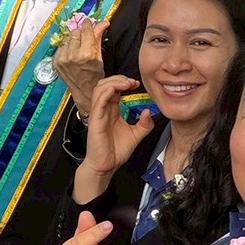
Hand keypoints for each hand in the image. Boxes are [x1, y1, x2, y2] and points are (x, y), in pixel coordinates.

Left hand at [54, 19, 108, 116]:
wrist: (84, 92)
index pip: (86, 30)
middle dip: (81, 33)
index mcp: (86, 54)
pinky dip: (67, 47)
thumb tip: (103, 23)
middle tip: (85, 37)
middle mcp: (73, 55)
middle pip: (75, 33)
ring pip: (67, 38)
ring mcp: (62, 59)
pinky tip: (72, 53)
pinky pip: (61, 47)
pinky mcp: (56, 62)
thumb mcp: (100, 56)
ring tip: (78, 47)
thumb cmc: (96, 75)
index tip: (88, 22)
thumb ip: (98, 38)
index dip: (88, 25)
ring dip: (73, 40)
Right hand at [74, 75, 156, 199]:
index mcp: (111, 111)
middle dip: (119, 78)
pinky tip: (119, 90)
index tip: (137, 84)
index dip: (124, 82)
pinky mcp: (95, 119)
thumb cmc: (115, 151)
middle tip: (133, 82)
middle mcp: (103, 110)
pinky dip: (108, 91)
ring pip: (100, 88)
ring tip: (127, 83)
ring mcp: (98, 113)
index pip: (114, 89)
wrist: (106, 166)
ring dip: (114, 82)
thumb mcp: (136, 135)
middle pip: (105, 84)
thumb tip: (149, 112)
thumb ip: (144, 124)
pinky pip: (99, 100)